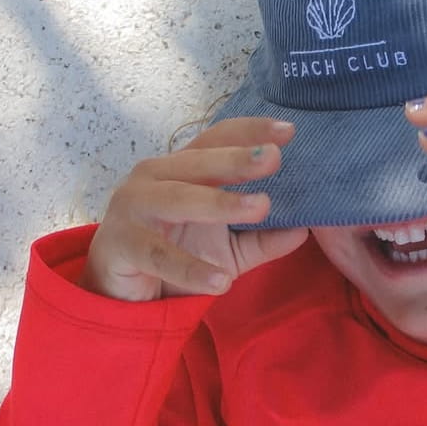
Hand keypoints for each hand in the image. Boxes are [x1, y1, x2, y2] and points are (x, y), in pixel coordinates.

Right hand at [79, 118, 306, 300]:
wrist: (121, 293)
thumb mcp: (226, 251)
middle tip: (274, 158)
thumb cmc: (173, 257)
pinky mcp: (120, 243)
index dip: (249, 133)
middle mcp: (154, 177)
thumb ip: (262, 240)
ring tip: (260, 208)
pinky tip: (221, 281)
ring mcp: (133, 208)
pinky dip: (190, 269)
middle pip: (198, 162)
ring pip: (178, 200)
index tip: (288, 132)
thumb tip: (307, 231)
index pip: (216, 140)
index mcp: (181, 169)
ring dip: (220, 203)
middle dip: (237, 159)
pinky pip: (159, 255)